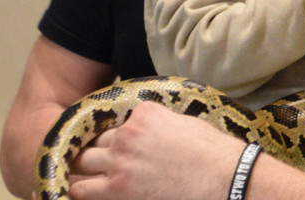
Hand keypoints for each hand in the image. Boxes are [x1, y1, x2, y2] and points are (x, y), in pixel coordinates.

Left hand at [68, 102, 242, 199]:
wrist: (225, 177)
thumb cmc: (215, 154)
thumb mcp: (187, 124)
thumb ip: (161, 124)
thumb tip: (152, 135)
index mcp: (145, 113)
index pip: (118, 122)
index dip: (120, 137)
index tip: (123, 147)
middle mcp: (127, 133)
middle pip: (96, 141)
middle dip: (100, 152)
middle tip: (106, 164)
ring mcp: (119, 161)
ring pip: (82, 162)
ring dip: (86, 169)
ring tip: (91, 177)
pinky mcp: (117, 188)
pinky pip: (81, 189)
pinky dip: (80, 189)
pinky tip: (84, 190)